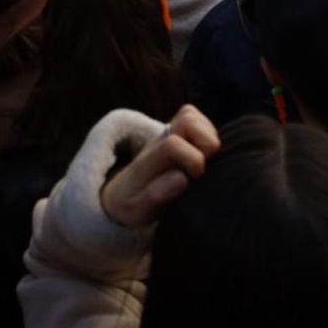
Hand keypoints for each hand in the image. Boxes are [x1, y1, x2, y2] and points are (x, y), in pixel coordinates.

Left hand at [101, 105, 220, 227]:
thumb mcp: (136, 210)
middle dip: (205, 142)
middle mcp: (159, 142)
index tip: (193, 179)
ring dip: (208, 137)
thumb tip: (181, 178)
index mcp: (148, 161)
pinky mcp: (177, 137)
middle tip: (202, 167)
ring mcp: (168, 136)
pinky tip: (206, 157)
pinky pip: (197, 122)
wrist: (120, 195)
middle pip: (187, 118)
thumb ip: (155, 196)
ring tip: (206, 160)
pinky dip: (208, 135)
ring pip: (193, 116)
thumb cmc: (131, 205)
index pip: (173, 144)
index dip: (193, 159)